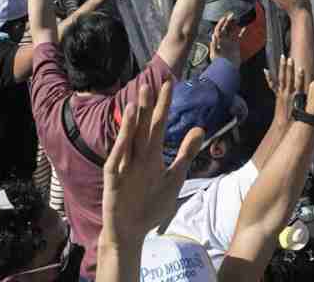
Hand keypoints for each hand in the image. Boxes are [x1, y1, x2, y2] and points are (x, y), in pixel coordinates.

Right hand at [101, 81, 203, 248]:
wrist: (132, 231)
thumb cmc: (151, 204)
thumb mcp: (174, 178)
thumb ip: (185, 154)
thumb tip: (200, 129)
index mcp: (152, 154)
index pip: (159, 124)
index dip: (164, 105)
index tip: (170, 83)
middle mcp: (137, 155)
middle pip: (143, 126)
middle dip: (147, 106)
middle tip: (150, 81)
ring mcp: (124, 165)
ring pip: (128, 139)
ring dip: (132, 121)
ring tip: (136, 100)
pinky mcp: (114, 178)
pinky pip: (116, 159)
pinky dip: (121, 145)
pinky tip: (125, 132)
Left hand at [209, 15, 244, 65]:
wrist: (227, 70)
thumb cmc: (219, 63)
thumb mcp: (215, 54)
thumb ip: (214, 45)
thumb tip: (213, 35)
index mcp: (218, 41)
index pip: (218, 29)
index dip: (221, 23)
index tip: (225, 17)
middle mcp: (223, 40)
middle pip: (225, 28)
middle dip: (228, 21)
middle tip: (232, 14)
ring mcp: (230, 42)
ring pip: (232, 31)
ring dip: (234, 24)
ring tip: (237, 18)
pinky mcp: (236, 45)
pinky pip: (239, 36)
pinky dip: (242, 32)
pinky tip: (244, 27)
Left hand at [264, 55, 304, 127]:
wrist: (285, 126)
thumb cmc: (298, 117)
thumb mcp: (307, 108)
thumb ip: (313, 100)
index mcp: (297, 97)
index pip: (299, 84)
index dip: (300, 76)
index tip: (301, 68)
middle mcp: (288, 93)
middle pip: (289, 78)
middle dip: (290, 68)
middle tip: (290, 59)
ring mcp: (282, 93)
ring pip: (281, 78)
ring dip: (282, 67)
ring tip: (283, 57)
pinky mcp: (277, 95)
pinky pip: (272, 85)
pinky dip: (268, 77)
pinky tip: (265, 69)